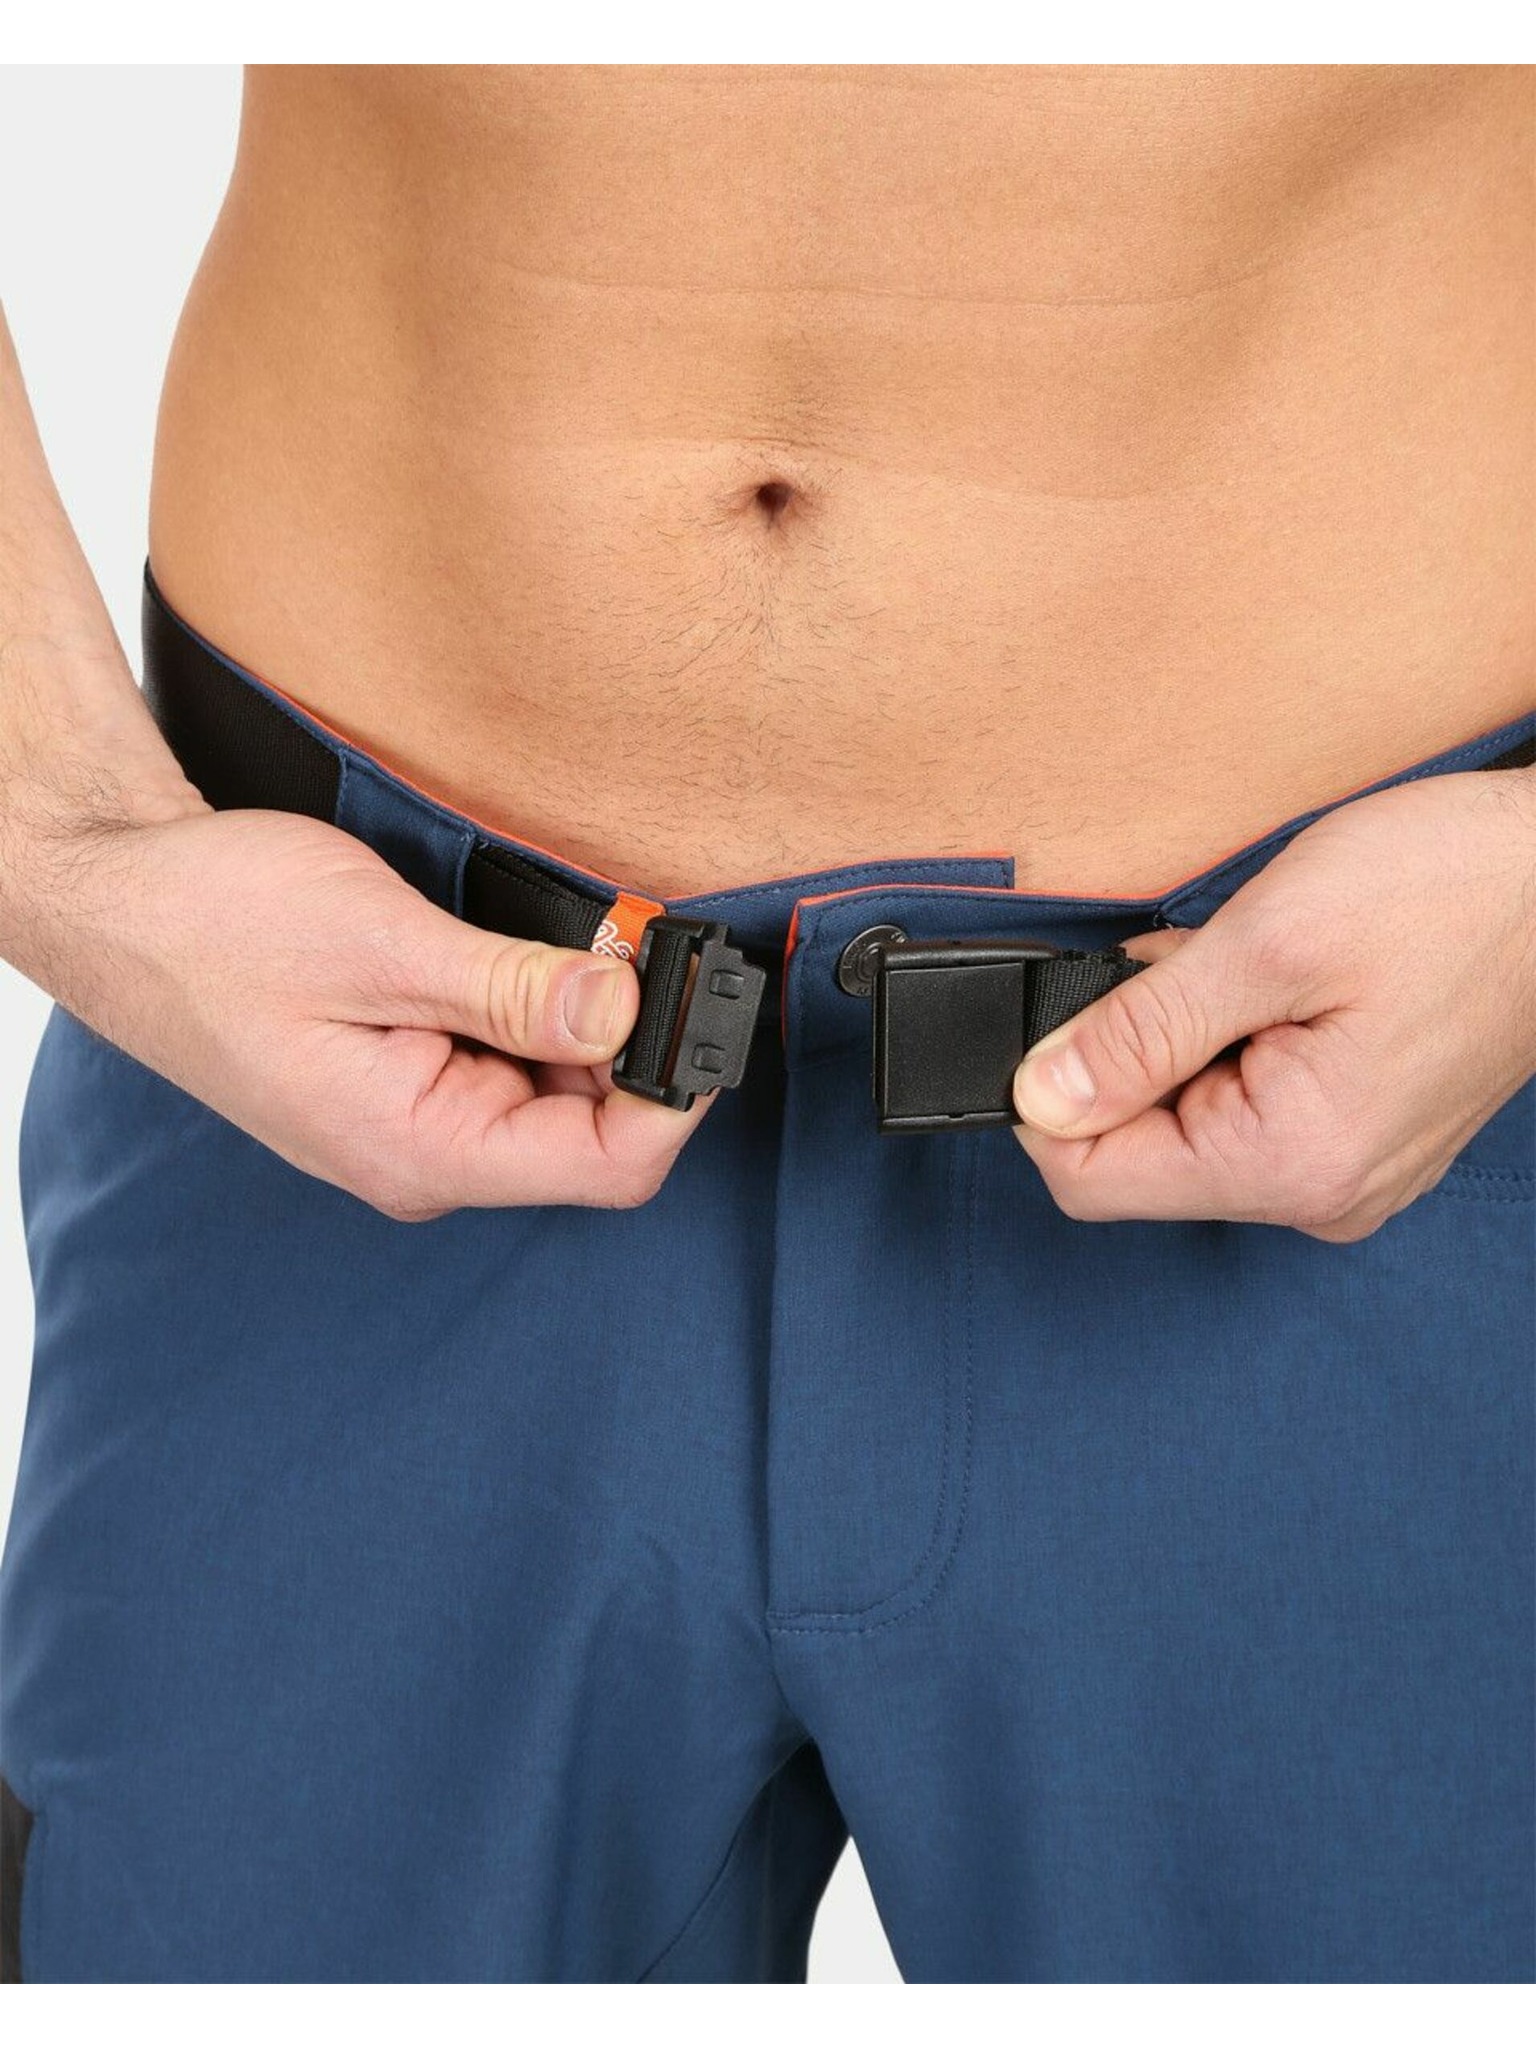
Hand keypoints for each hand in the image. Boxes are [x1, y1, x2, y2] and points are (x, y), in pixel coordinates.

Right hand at [42, 807, 709, 1218]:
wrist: (117, 899)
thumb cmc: (216, 927)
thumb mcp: (383, 947)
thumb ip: (514, 991)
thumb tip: (629, 1015)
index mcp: (421, 1150)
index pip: (606, 1167)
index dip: (678, 1096)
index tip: (705, 1010)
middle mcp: (426, 1154)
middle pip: (591, 1130)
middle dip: (637, 1043)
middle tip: (647, 945)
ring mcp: (416, 1119)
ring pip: (555, 1090)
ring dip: (587, 1018)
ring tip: (579, 936)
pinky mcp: (408, 1076)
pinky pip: (509, 1060)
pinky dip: (539, 1005)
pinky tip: (528, 950)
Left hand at [1011, 765, 1535, 1238]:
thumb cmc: (1452, 891)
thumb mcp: (1269, 942)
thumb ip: (1138, 1031)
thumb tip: (1037, 1095)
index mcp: (1290, 1165)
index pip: (1090, 1181)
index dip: (1050, 1095)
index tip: (1077, 1012)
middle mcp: (1319, 1194)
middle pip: (1139, 1154)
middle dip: (1134, 1053)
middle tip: (1197, 965)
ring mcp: (1344, 1171)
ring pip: (1192, 1126)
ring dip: (1188, 1040)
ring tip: (1257, 966)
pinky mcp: (1359, 1136)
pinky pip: (1249, 1109)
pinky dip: (1236, 1044)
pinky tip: (1283, 986)